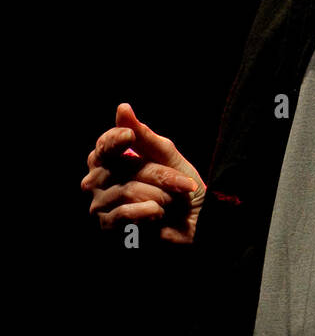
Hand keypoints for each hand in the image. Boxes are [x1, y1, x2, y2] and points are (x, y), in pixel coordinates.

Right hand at [80, 102, 205, 243]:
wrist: (196, 223)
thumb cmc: (180, 187)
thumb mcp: (167, 157)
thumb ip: (144, 136)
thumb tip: (122, 108)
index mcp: (109, 159)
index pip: (104, 145)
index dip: (114, 140)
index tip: (129, 136)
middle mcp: (98, 180)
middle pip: (122, 168)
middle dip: (159, 175)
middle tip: (185, 185)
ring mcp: (100, 205)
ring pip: (127, 191)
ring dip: (160, 196)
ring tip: (172, 203)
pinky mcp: (108, 227)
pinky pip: (125, 213)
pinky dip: (150, 212)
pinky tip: (159, 215)